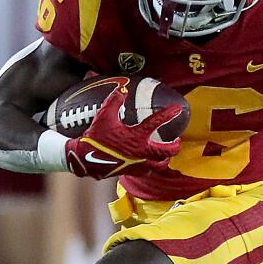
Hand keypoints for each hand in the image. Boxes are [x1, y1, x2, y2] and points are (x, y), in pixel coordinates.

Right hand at [64, 89, 181, 179]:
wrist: (85, 160)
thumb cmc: (95, 138)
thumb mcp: (103, 116)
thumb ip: (114, 102)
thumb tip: (122, 91)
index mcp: (137, 136)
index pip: (157, 122)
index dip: (168, 114)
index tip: (177, 108)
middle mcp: (141, 152)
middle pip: (167, 151)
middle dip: (175, 146)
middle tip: (177, 141)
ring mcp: (138, 164)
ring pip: (160, 165)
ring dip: (164, 159)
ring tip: (165, 156)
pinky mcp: (131, 172)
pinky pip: (147, 172)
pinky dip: (151, 167)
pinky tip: (148, 163)